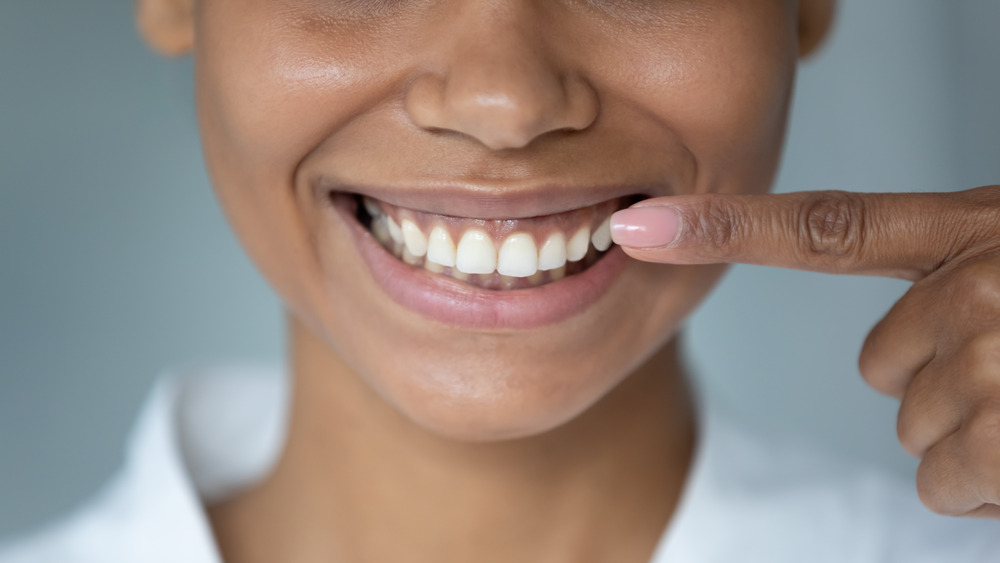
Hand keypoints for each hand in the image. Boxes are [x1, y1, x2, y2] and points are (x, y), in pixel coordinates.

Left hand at [610, 187, 999, 518]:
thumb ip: (949, 273)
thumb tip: (894, 343)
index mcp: (968, 233)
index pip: (824, 228)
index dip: (724, 228)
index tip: (642, 227)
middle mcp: (969, 290)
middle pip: (878, 365)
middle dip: (931, 378)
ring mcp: (985, 365)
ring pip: (913, 430)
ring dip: (971, 431)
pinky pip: (945, 483)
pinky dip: (989, 482)